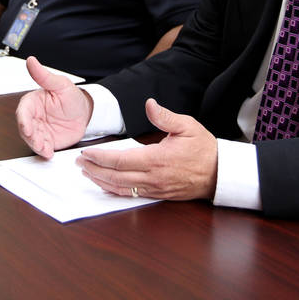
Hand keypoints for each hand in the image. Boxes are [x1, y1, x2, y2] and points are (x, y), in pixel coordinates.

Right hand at [16, 56, 92, 157]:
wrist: (86, 113)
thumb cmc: (72, 97)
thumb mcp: (60, 84)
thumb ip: (44, 75)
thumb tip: (31, 61)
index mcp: (33, 102)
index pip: (23, 111)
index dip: (23, 120)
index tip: (27, 127)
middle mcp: (34, 117)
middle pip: (25, 128)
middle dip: (29, 136)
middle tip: (36, 141)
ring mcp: (40, 130)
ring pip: (32, 140)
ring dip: (36, 145)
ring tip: (45, 149)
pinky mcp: (47, 141)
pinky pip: (42, 148)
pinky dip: (44, 151)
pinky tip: (49, 153)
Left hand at [77, 98, 216, 200]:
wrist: (220, 173)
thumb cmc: (204, 149)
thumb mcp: (187, 126)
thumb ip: (165, 116)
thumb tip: (149, 104)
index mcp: (156, 159)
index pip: (119, 160)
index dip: (100, 157)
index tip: (85, 152)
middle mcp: (152, 177)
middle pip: (115, 176)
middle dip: (93, 169)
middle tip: (78, 163)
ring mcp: (155, 189)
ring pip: (120, 189)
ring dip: (100, 181)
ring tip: (86, 173)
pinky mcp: (158, 195)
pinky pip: (131, 195)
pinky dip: (114, 191)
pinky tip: (105, 185)